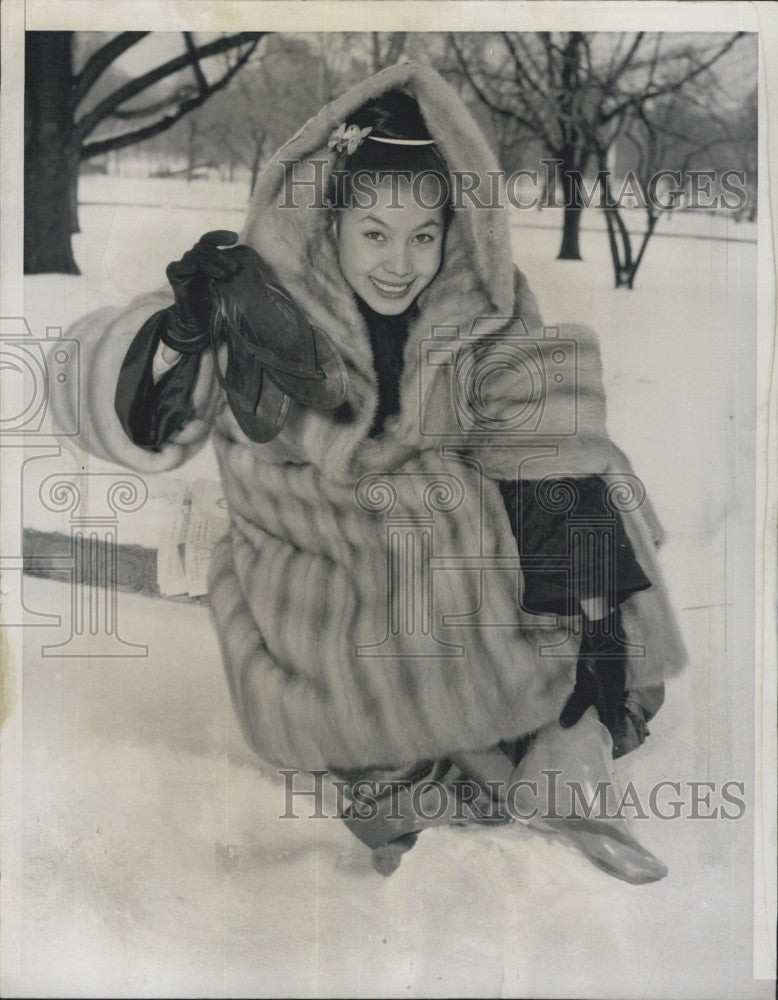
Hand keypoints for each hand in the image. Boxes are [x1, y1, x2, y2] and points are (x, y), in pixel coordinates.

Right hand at [162, 230, 240, 353]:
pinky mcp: (174, 276)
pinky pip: (176, 267)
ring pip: (194, 256)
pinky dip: (185, 266)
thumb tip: (251, 260)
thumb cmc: (217, 303)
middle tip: (234, 268)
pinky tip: (194, 269)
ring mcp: (184, 267)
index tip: (235, 238)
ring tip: (224, 276)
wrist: (201, 323)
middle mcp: (194, 259)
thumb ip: (234, 272)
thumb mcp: (230, 285)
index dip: (222, 236)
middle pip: (204, 246)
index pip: (211, 240)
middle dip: (220, 255)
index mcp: (207, 257)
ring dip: (210, 263)